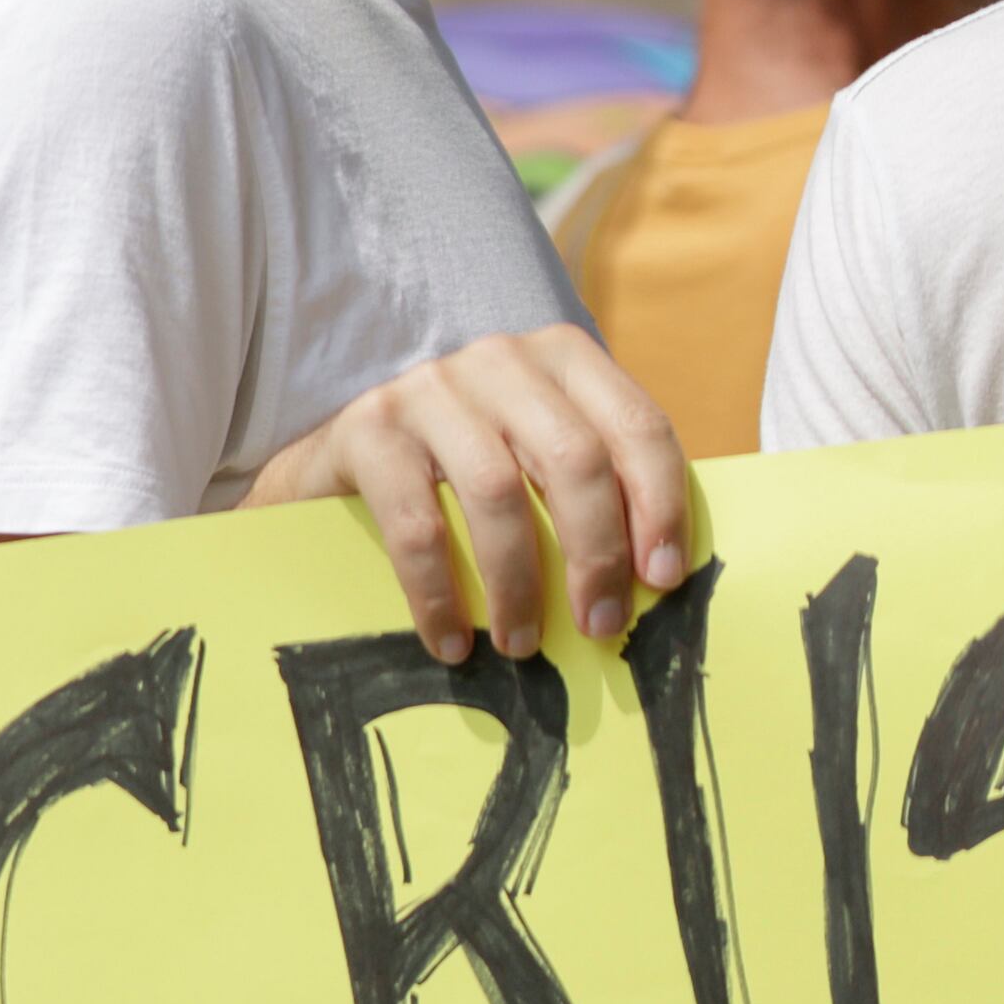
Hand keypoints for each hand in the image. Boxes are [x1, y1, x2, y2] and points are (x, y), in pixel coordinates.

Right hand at [248, 326, 694, 664]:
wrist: (340, 457)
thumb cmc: (461, 470)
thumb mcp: (536, 455)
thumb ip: (593, 487)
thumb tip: (655, 578)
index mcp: (561, 358)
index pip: (635, 425)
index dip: (660, 505)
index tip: (662, 580)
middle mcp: (498, 360)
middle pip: (573, 457)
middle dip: (596, 553)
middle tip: (600, 624)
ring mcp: (429, 389)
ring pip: (497, 490)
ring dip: (518, 582)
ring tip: (521, 644)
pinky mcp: (368, 430)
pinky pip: (417, 525)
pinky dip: (438, 595)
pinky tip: (451, 640)